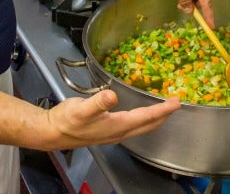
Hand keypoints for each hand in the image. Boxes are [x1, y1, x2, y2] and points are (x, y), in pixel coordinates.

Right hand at [41, 90, 179, 149]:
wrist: (53, 133)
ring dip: (154, 118)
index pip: (146, 117)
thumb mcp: (81, 109)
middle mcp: (119, 133)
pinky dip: (143, 119)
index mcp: (117, 126)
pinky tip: (139, 113)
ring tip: (163, 108)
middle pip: (148, 125)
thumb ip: (98, 102)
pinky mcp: (107, 132)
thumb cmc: (67, 121)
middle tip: (176, 104)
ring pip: (141, 127)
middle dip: (164, 115)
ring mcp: (113, 134)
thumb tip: (112, 96)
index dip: (162, 110)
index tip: (177, 102)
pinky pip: (133, 126)